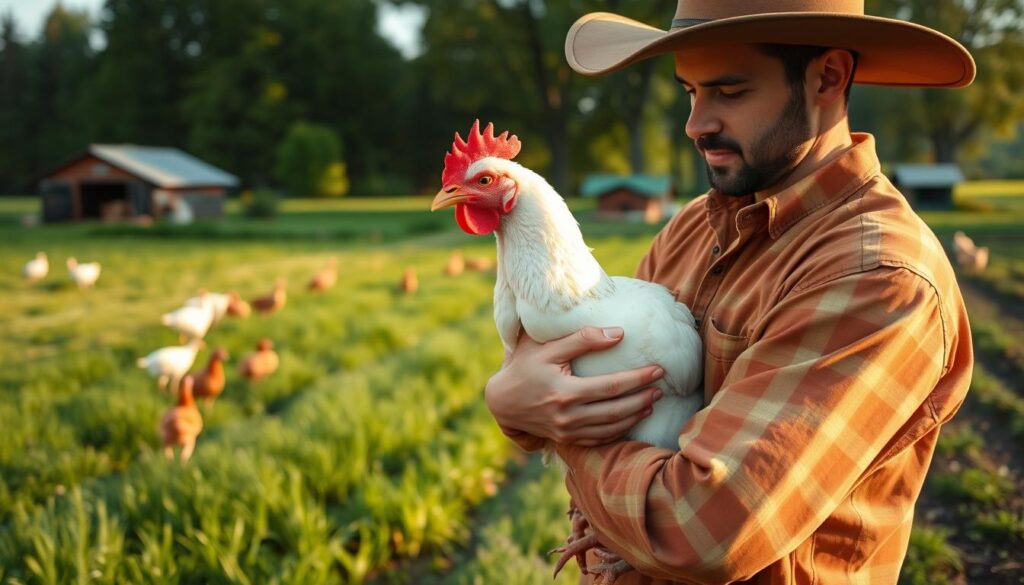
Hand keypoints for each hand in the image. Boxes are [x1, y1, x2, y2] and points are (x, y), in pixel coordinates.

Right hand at [485, 327, 663, 446]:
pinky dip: (619, 431)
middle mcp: (568, 416)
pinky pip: (599, 439)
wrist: (502, 400)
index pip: (612, 386)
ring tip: (652, 403)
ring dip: (635, 416)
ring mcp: (567, 431)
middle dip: (643, 399)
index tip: (658, 369)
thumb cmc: (524, 367)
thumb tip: (618, 334)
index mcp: (565, 392)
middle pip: (616, 410)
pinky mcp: (566, 440)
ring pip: (611, 428)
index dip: (638, 379)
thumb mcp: (547, 347)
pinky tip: (632, 420)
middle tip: (661, 387)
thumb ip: (582, 339)